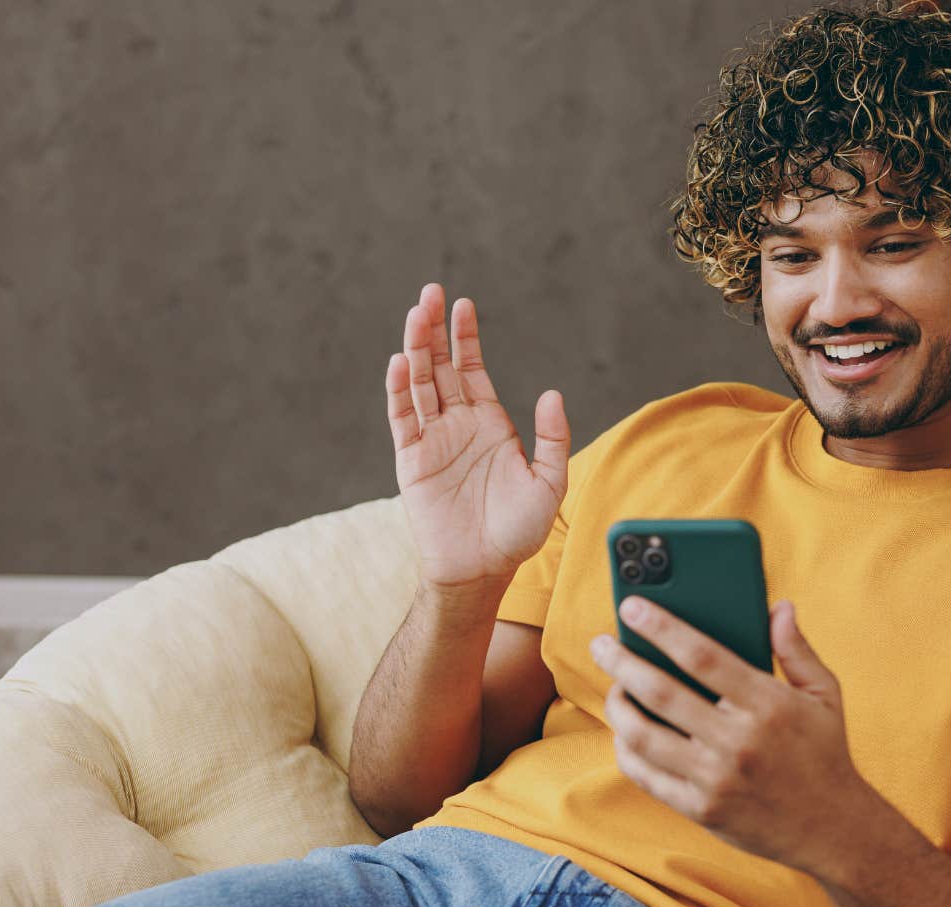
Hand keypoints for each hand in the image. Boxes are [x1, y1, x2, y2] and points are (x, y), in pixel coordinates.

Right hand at [385, 283, 570, 594]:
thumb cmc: (517, 532)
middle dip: (434, 330)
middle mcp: (456, 424)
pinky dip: (399, 391)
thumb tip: (551, 394)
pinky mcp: (411, 460)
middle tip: (430, 293)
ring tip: (415, 315)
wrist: (482, 569)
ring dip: (415, 349)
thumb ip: (552, 439)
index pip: (471, 368)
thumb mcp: (548, 483)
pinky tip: (399, 363)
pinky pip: (402, 419)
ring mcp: (431, 440)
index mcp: (488, 422)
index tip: (463, 304)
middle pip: (439, 366)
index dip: (466, 336)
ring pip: (418, 384)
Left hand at [587, 595, 874, 876]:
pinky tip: (625, 731)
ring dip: (618, 707)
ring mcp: (716, 779)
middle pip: (661, 694)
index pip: (703, 656)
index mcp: (768, 705)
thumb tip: (778, 607)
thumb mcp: (824, 696)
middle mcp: (738, 742)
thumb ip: (796, 650)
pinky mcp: (701, 810)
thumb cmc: (824, 754)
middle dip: (622, 663)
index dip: (662, 629)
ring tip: (614, 687)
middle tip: (601, 644)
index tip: (632, 608)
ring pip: (644, 737)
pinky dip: (626, 750)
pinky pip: (646, 776)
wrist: (834, 830)